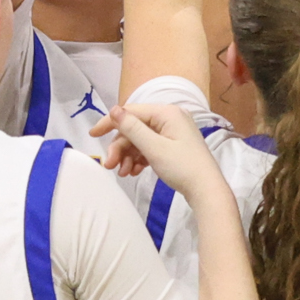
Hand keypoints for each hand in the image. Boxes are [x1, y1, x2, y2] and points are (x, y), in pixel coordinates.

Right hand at [92, 103, 225, 193]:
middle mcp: (169, 118)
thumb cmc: (182, 167)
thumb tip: (113, 109)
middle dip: (121, 147)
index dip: (110, 123)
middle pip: (134, 128)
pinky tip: (134, 172)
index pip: (131, 111)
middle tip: (111, 167)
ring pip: (140, 140)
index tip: (93, 136)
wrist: (207, 190)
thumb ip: (132, 128)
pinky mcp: (173, 146)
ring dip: (128, 155)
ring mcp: (172, 132)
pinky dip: (139, 159)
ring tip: (124, 174)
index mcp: (167, 113)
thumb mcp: (154, 148)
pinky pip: (149, 147)